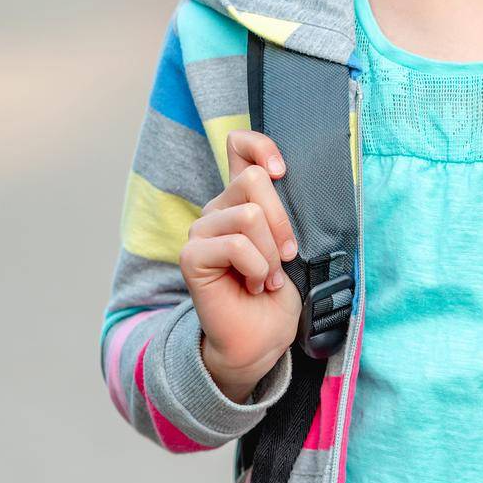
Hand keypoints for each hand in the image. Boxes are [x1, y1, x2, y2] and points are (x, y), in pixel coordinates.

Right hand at [180, 130, 301, 401]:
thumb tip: (284, 175)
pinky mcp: (191, 255)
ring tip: (268, 277)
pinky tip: (255, 285)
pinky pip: (235, 245)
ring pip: (249, 215)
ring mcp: (201, 230)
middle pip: (254, 180)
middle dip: (282, 222)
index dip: (261, 146)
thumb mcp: (290, 239)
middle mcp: (217, 207)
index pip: (239, 144)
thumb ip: (282, 206)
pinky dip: (257, 268)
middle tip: (285, 257)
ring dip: (270, 254)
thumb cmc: (279, 290)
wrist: (263, 338)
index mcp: (241, 198)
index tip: (282, 171)